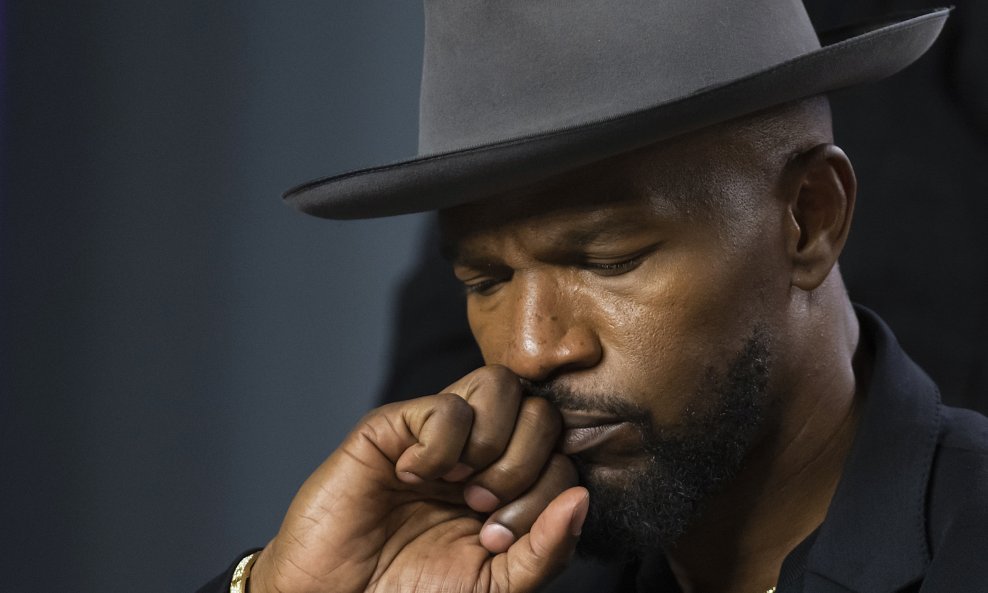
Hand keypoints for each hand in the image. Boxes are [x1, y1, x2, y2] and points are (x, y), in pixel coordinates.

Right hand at [250, 365, 587, 592]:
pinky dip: (441, 448)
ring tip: (458, 487)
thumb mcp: (496, 585)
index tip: (499, 537)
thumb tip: (581, 498)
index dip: (546, 490)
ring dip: (492, 445)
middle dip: (524, 467)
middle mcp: (479, 450)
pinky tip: (413, 477)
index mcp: (508, 483)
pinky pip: (446, 406)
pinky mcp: (393, 425)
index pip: (562, 450)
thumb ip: (546, 548)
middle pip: (540, 410)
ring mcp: (438, 434)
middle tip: (483, 510)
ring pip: (501, 384)